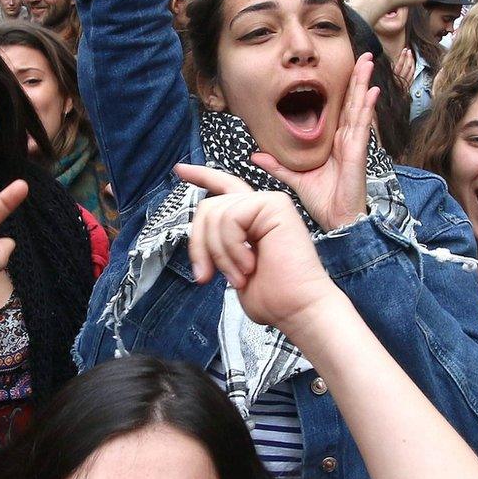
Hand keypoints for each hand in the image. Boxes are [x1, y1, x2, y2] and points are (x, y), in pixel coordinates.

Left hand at [175, 165, 342, 336]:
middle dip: (199, 245)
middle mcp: (261, 206)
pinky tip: (249, 264)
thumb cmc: (273, 297)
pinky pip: (230, 218)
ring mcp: (269, 202)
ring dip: (219, 253)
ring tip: (239, 275)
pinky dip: (231, 247)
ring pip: (215, 213)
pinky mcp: (275, 204)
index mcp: (253, 218)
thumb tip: (197, 234)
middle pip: (208, 207)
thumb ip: (218, 244)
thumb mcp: (231, 268)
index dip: (201, 176)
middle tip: (207, 277)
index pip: (224, 187)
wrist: (297, 309)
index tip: (180, 169)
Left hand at [251, 52, 376, 232]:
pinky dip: (367, 108)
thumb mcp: (294, 178)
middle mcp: (345, 139)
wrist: (337, 220)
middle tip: (363, 55)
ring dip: (364, 84)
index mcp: (333, 142)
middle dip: (357, 78)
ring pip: (359, 107)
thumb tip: (255, 155)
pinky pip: (363, 126)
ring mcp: (353, 144)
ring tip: (368, 62)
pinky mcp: (357, 152)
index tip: (343, 69)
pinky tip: (372, 91)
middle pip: (352, 101)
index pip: (338, 109)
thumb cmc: (321, 200)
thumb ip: (277, 165)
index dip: (342, 88)